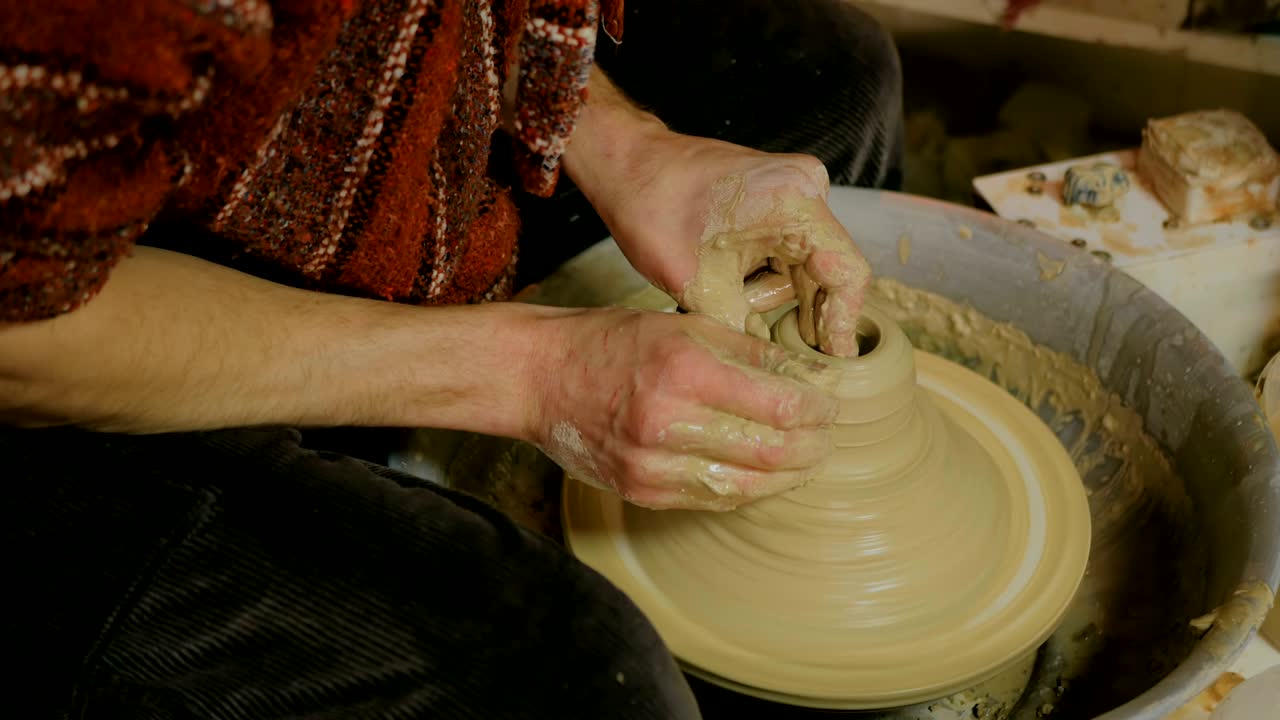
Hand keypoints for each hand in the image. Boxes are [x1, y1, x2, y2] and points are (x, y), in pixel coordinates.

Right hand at [527, 307, 839, 509]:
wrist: (538, 378)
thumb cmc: (609, 342)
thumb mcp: (679, 325)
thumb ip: (744, 350)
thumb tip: (802, 376)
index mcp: (684, 370)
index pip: (779, 406)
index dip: (816, 412)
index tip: (829, 406)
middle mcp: (669, 422)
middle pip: (770, 453)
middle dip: (812, 448)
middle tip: (826, 438)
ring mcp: (652, 465)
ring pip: (746, 487)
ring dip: (787, 478)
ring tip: (806, 462)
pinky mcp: (641, 491)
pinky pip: (711, 499)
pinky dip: (747, 489)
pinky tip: (764, 476)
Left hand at [600, 135, 871, 357]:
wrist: (626, 164)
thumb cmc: (651, 208)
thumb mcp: (693, 284)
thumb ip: (738, 327)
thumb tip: (768, 366)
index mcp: (794, 202)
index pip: (847, 273)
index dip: (844, 322)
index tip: (835, 360)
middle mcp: (805, 190)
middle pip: (828, 271)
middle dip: (804, 314)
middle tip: (789, 358)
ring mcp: (793, 191)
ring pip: (804, 267)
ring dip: (770, 295)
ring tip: (724, 298)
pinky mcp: (777, 199)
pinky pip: (786, 252)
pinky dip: (763, 277)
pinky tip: (730, 288)